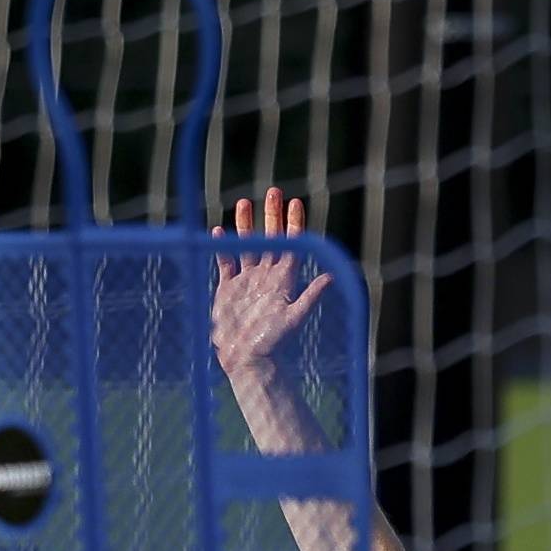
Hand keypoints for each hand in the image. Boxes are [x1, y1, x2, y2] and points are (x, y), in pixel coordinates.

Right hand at [212, 185, 328, 377]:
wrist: (246, 360)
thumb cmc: (272, 342)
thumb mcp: (294, 318)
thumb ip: (310, 297)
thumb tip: (332, 277)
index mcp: (283, 281)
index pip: (292, 246)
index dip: (294, 224)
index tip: (296, 202)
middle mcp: (266, 277)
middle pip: (270, 239)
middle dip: (272, 215)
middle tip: (274, 190)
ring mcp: (247, 282)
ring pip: (247, 246)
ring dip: (246, 225)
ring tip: (244, 202)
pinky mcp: (229, 290)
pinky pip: (225, 263)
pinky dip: (222, 248)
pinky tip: (218, 231)